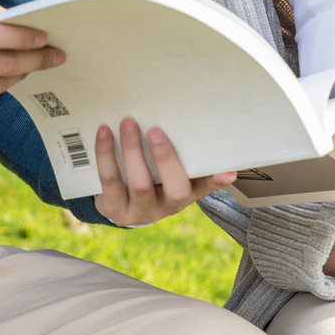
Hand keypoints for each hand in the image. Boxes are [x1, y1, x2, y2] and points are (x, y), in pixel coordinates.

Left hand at [91, 119, 236, 226]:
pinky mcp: (113, 209)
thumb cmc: (152, 181)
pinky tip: (104, 132)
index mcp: (184, 195)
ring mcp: (139, 211)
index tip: (229, 171)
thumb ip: (189, 162)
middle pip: (174, 190)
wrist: (120, 203)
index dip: (215, 180)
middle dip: (165, 158)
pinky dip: (106, 153)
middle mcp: (165, 208)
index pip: (204, 187)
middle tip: (156, 130)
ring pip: (139, 184)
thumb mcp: (172, 175)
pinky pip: (110, 180)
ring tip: (128, 123)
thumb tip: (219, 154)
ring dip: (132, 150)